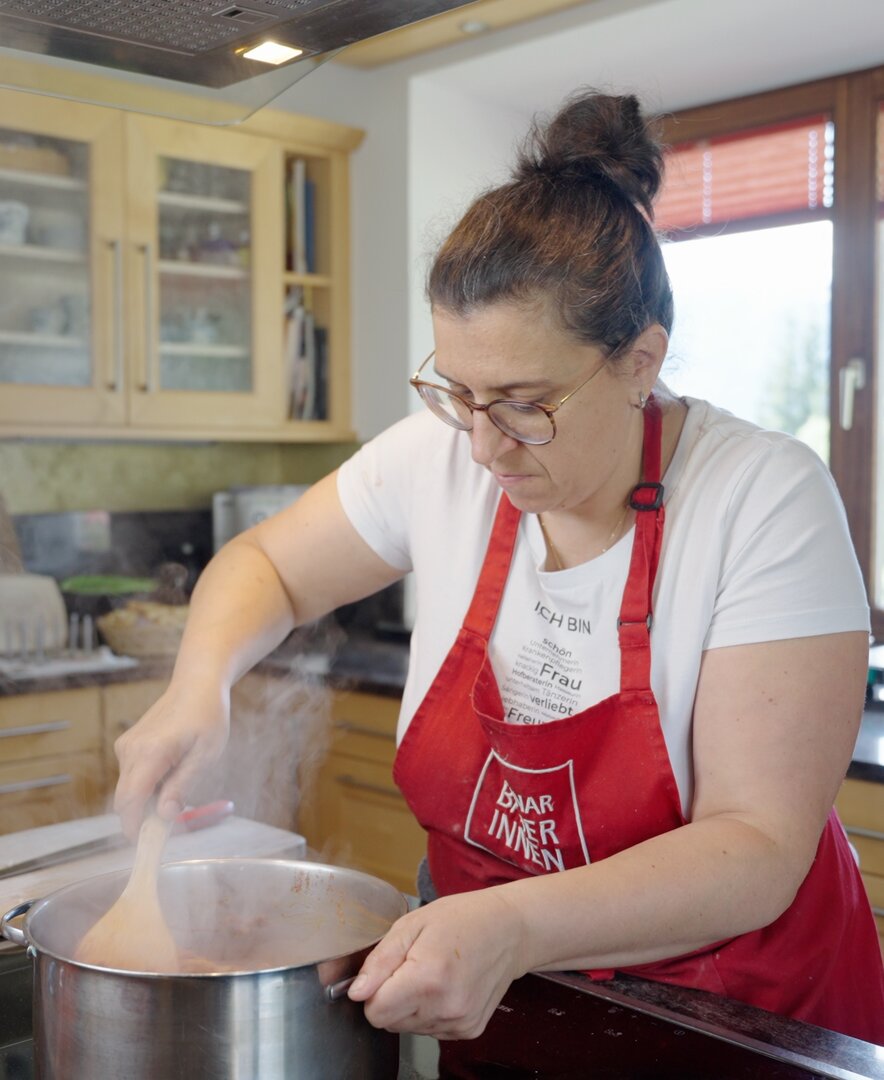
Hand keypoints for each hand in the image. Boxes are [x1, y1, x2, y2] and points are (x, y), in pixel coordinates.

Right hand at [113, 677, 229, 837]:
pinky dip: (146, 785)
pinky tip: (171, 774)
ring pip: (128, 789)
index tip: (146, 845)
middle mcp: (130, 749)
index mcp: (150, 752)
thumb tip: (165, 816)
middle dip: (142, 818)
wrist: (196, 684)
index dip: (133, 827)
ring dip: (147, 800)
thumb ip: (183, 785)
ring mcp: (126, 746)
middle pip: (125, 799)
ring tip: (179, 788)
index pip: (129, 801)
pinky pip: (131, 776)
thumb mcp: (206, 754)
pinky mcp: (127, 745)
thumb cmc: (207, 716)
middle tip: (171, 826)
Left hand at [347, 889, 527, 1039]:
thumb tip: (356, 992)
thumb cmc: (462, 918)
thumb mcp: (413, 924)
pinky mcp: (469, 1030)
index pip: (375, 1013)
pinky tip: (446, 986)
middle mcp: (445, 1008)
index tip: (387, 971)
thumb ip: (380, 960)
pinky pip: (431, 1029)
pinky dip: (431, 1012)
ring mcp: (460, 1022)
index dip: (373, 991)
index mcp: (427, 978)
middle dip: (391, 997)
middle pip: (390, 1023)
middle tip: (412, 965)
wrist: (510, 929)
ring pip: (409, 1028)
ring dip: (411, 1006)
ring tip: (432, 972)